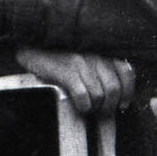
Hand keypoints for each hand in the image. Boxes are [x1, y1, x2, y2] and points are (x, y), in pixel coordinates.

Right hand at [21, 47, 137, 117]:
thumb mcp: (84, 55)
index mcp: (103, 50)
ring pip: (99, 94)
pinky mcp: (66, 70)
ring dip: (94, 108)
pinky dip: (84, 106)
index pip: (126, 72)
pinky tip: (79, 107)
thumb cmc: (58, 53)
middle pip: (113, 89)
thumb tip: (117, 95)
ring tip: (87, 109)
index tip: (122, 104)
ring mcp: (81, 61)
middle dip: (109, 106)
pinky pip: (83, 95)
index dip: (127, 92)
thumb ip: (101, 67)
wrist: (29, 43)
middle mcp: (95, 54)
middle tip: (100, 112)